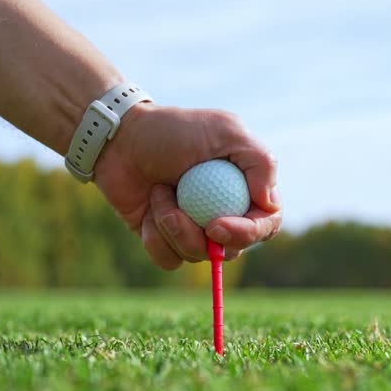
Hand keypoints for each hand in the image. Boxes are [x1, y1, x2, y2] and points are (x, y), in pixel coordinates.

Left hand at [93, 103, 281, 269]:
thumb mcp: (225, 131)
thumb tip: (270, 205)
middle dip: (200, 235)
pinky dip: (155, 237)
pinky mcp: (166, 239)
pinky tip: (147, 207)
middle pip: (232, 249)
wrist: (120, 139)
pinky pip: (169, 260)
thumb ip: (260, 162)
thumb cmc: (173, 130)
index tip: (217, 226)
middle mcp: (225, 212)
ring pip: (196, 255)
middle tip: (175, 214)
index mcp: (245, 189)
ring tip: (158, 192)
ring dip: (172, 227)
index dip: (246, 233)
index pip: (265, 225)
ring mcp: (195, 229)